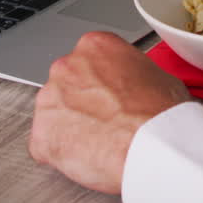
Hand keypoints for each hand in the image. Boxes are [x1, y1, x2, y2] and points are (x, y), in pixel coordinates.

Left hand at [29, 31, 190, 193]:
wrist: (153, 145)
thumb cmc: (160, 114)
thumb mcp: (158, 75)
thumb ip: (131, 74)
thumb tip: (135, 86)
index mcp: (95, 46)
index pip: (88, 61)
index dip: (102, 83)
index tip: (110, 96)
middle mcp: (67, 67)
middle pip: (67, 85)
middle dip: (82, 103)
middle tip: (107, 121)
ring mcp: (50, 99)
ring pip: (54, 114)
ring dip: (70, 127)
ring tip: (100, 142)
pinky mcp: (41, 133)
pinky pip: (45, 144)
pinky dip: (61, 153)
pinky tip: (86, 156)